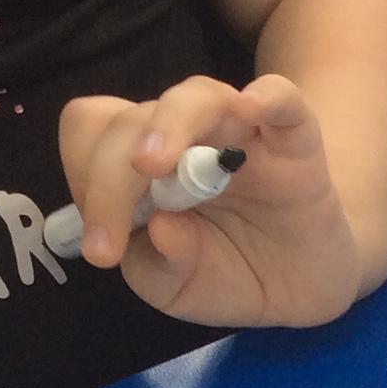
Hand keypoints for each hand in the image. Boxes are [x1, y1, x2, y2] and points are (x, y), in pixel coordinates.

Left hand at [58, 72, 364, 326]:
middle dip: (107, 178)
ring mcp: (239, 132)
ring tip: (152, 166)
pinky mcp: (295, 140)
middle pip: (129, 120)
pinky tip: (253, 107)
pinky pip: (283, 99)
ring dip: (168, 125)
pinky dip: (267, 96)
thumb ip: (156, 267)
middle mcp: (183, 136)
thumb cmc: (228, 274)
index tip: (102, 243)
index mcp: (141, 164)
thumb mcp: (177, 290)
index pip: (92, 133)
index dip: (83, 175)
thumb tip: (160, 227)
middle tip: (109, 248)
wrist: (304, 286)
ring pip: (196, 96)